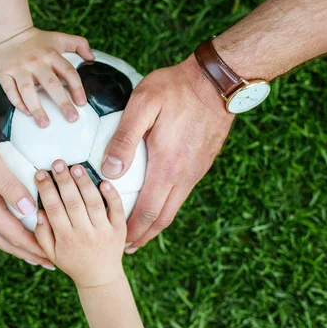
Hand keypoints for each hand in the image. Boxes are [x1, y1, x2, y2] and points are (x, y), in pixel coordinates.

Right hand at [0, 27, 94, 126]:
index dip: (76, 88)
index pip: (67, 72)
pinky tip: (27, 113)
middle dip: (62, 102)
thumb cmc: (37, 41)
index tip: (82, 103)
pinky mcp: (4, 73)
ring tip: (45, 124)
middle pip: (50, 84)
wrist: (9, 33)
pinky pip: (10, 91)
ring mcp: (19, 68)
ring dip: (36, 108)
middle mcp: (35, 62)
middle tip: (72, 119)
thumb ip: (79, 44)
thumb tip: (92, 58)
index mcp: (51, 54)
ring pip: (27, 91)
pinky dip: (18, 104)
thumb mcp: (59, 38)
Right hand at [0, 111, 52, 266]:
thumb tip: (28, 210)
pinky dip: (1, 236)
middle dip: (28, 253)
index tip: (53, 257)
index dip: (35, 246)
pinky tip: (8, 236)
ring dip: (15, 247)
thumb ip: (8, 183)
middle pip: (4, 241)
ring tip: (34, 254)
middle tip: (50, 262)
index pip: (13, 233)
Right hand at [33, 160, 125, 287]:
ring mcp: (103, 231)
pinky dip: (111, 195)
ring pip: (93, 202)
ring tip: (76, 167)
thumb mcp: (51, 253)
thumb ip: (42, 234)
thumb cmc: (72, 262)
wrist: (100, 278)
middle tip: (57, 163)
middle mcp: (84, 233)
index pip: (54, 208)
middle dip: (64, 180)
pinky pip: (116, 209)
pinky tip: (103, 181)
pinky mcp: (119, 229)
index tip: (40, 174)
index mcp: (66, 238)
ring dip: (84, 183)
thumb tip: (38, 212)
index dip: (46, 189)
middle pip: (73, 202)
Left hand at [101, 55, 234, 252]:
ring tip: (141, 230)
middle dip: (144, 234)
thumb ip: (124, 138)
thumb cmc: (176, 89)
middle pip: (163, 217)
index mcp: (167, 166)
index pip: (149, 211)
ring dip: (156, 222)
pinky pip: (182, 192)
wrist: (217, 81)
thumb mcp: (143, 104)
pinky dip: (167, 205)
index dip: (134, 230)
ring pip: (175, 206)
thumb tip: (108, 170)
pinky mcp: (201, 162)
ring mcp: (195, 170)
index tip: (122, 243)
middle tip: (129, 246)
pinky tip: (158, 200)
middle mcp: (184, 175)